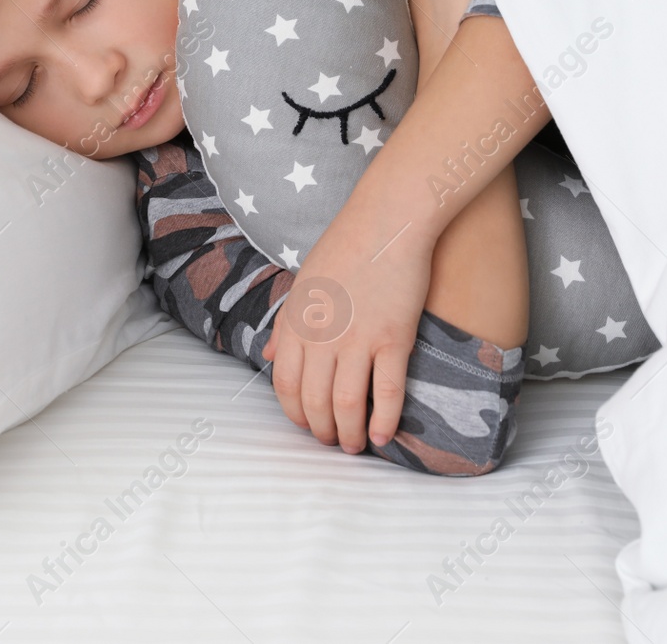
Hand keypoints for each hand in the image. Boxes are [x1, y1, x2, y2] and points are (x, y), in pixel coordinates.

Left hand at [261, 210, 435, 453]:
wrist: (387, 221)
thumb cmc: (346, 246)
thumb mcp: (302, 282)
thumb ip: (286, 322)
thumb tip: (273, 354)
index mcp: (296, 323)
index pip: (285, 384)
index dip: (293, 413)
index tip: (304, 424)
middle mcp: (321, 337)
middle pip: (314, 402)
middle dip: (320, 431)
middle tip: (331, 442)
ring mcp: (357, 340)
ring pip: (346, 405)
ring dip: (350, 434)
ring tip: (356, 445)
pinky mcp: (393, 339)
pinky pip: (386, 393)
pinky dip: (384, 421)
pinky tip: (384, 436)